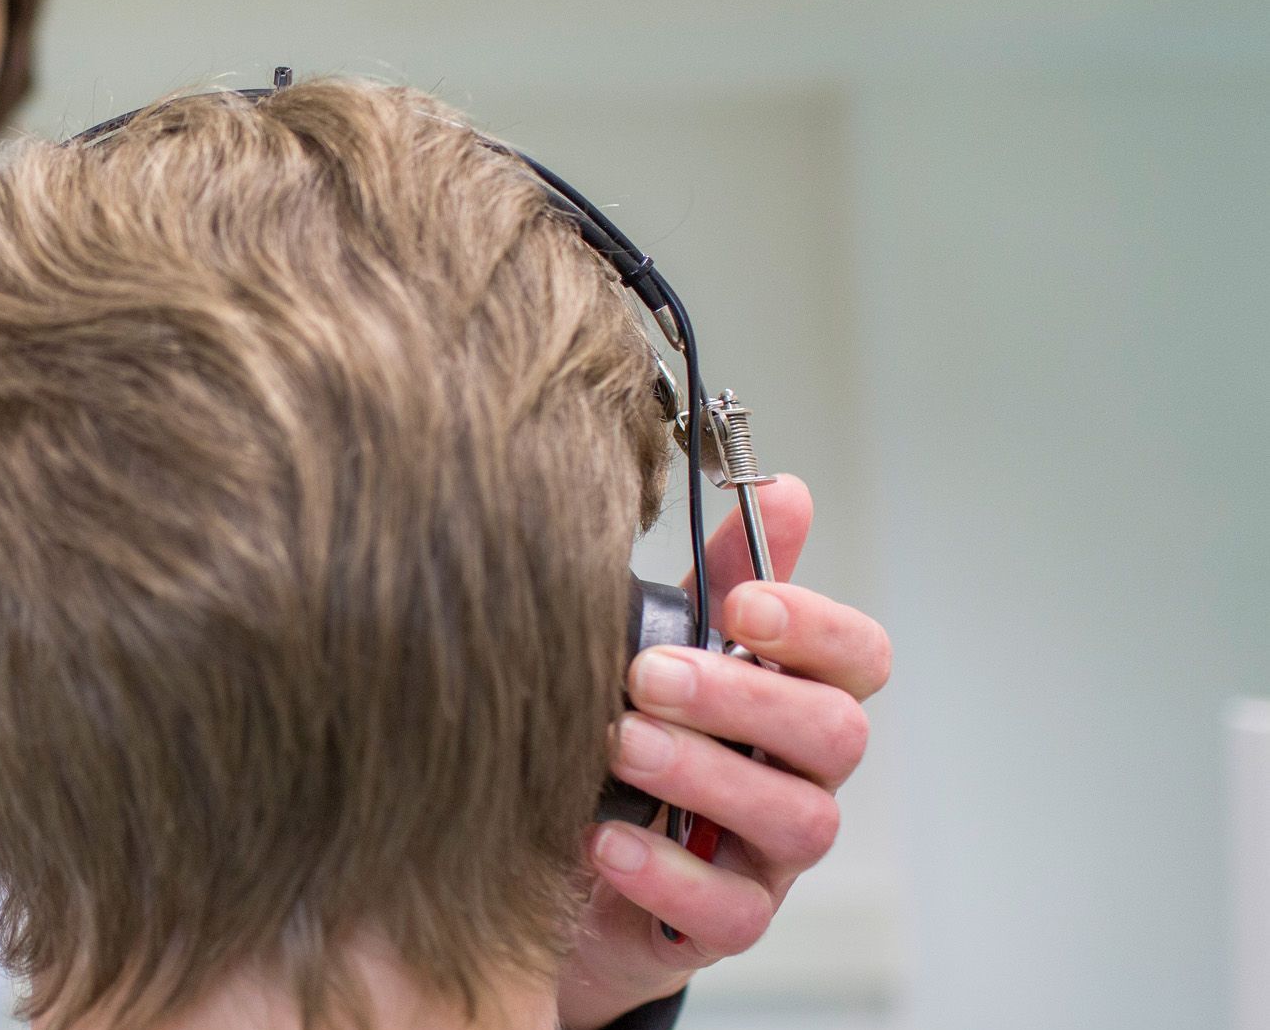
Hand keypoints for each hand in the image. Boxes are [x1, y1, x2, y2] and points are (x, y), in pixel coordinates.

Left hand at [556, 476, 893, 1029]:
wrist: (554, 863)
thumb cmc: (624, 737)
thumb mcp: (663, 649)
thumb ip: (722, 578)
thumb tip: (785, 488)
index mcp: (794, 698)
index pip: (858, 660)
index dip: (815, 629)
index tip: (743, 606)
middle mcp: (800, 775)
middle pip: (834, 734)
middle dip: (744, 698)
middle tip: (649, 676)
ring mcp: (771, 856)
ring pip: (797, 820)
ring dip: (705, 776)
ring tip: (620, 747)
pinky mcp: (724, 924)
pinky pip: (732, 912)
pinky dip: (669, 875)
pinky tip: (606, 840)